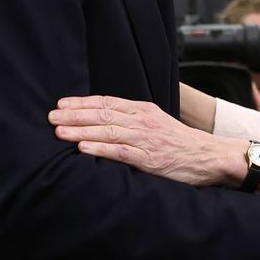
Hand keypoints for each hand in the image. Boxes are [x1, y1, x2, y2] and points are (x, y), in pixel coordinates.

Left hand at [50, 95, 240, 187]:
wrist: (208, 156)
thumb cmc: (180, 143)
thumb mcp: (157, 122)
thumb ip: (133, 120)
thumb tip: (103, 120)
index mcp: (143, 109)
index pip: (107, 101)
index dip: (82, 102)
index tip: (61, 104)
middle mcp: (142, 120)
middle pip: (103, 113)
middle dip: (74, 114)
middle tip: (51, 116)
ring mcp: (146, 138)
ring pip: (108, 130)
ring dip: (81, 129)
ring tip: (58, 131)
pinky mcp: (150, 158)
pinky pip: (120, 151)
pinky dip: (100, 148)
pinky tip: (83, 147)